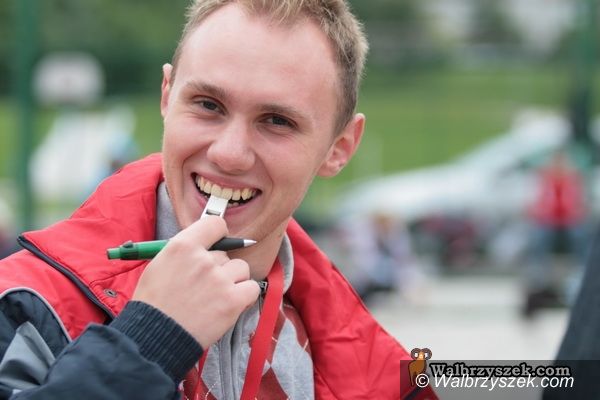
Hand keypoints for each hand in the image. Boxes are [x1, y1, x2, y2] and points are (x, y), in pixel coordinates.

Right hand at [132, 216, 259, 348]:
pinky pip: (252, 288)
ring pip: (241, 269)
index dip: (218, 234)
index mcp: (183, 246)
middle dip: (219, 267)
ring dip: (232, 281)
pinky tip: (229, 303)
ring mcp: (220, 280)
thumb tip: (205, 246)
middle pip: (226, 254)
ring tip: (215, 297)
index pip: (215, 224)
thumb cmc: (153, 304)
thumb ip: (184, 252)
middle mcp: (203, 260)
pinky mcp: (232, 300)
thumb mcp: (159, 266)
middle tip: (203, 286)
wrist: (154, 337)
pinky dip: (244, 295)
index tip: (217, 242)